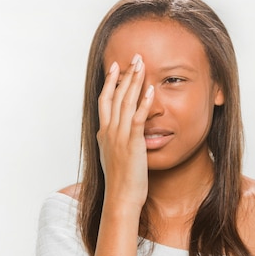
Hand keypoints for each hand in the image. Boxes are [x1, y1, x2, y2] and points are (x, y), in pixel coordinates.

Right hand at [97, 54, 154, 213]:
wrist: (120, 199)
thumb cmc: (120, 183)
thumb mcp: (114, 158)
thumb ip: (115, 143)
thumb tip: (118, 137)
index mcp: (103, 134)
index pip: (104, 100)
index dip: (110, 81)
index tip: (115, 66)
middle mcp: (109, 131)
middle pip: (115, 95)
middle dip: (124, 74)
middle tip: (133, 57)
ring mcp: (119, 136)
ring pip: (125, 102)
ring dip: (134, 81)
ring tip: (142, 64)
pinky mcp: (132, 143)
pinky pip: (138, 118)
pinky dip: (144, 103)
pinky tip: (151, 89)